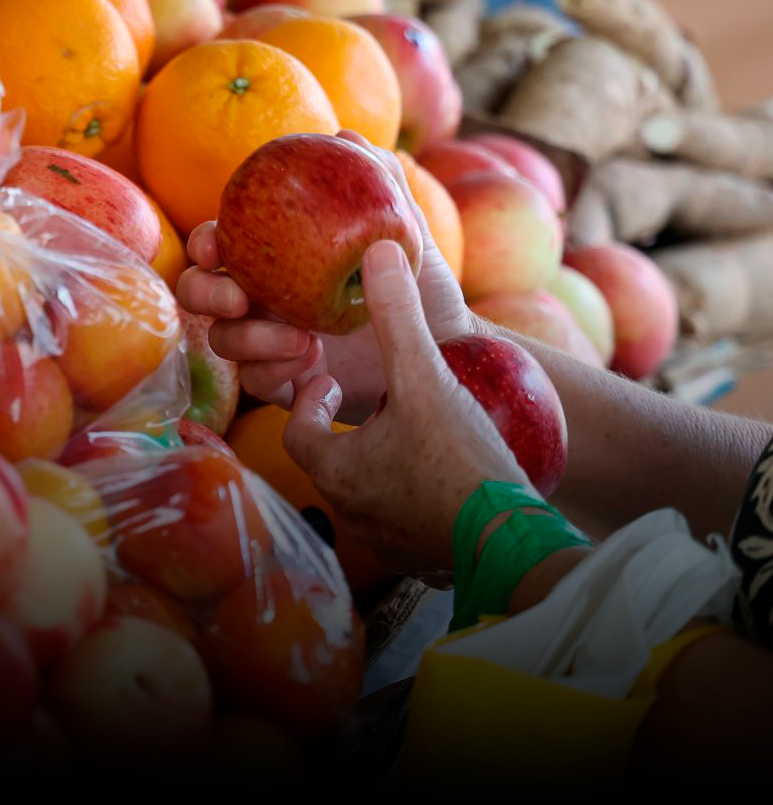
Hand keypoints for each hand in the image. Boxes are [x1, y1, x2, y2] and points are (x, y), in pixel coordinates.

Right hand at [175, 138, 474, 421]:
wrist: (447, 352)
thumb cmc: (425, 287)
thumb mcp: (408, 233)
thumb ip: (381, 185)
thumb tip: (345, 135)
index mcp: (277, 259)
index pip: (222, 245)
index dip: (206, 243)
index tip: (218, 245)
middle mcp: (264, 298)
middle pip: (200, 292)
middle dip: (203, 292)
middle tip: (237, 299)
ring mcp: (270, 342)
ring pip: (222, 340)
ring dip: (250, 340)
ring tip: (304, 342)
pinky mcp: (286, 384)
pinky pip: (256, 381)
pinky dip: (275, 371)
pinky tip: (313, 363)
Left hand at [282, 241, 531, 582]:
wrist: (514, 544)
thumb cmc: (460, 458)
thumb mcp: (426, 378)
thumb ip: (398, 316)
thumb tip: (378, 250)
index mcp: (333, 468)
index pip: (294, 426)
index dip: (307, 397)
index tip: (331, 377)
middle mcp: (347, 512)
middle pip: (326, 458)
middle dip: (341, 426)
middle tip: (373, 400)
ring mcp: (383, 541)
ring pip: (364, 492)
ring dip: (377, 460)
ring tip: (410, 430)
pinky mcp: (419, 558)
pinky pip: (401, 522)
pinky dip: (410, 494)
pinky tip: (443, 472)